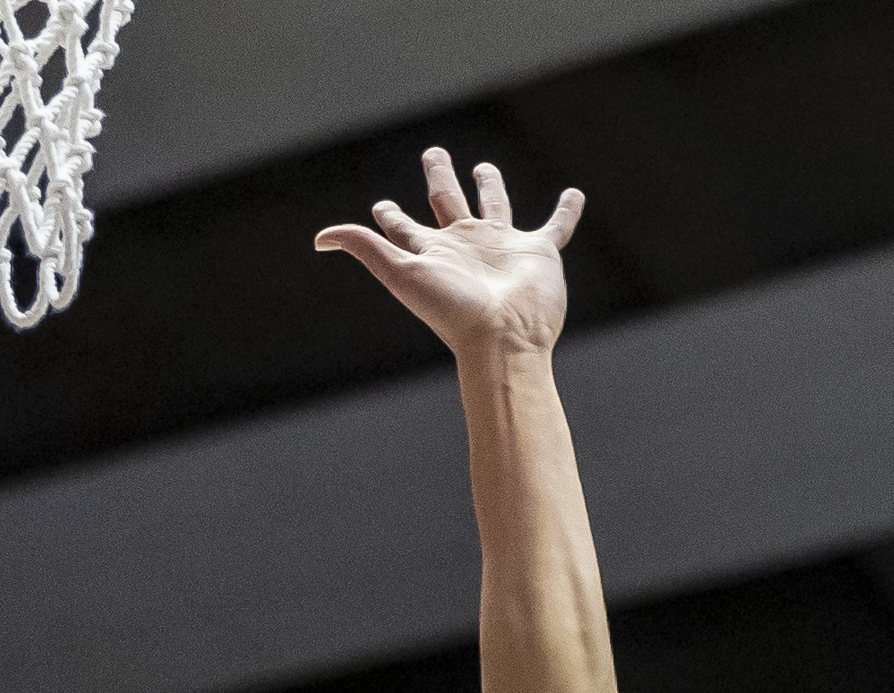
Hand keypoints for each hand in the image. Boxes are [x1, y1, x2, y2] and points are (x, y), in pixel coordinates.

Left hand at [315, 149, 583, 359]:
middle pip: (448, 202)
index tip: (381, 207)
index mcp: (433, 252)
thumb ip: (365, 247)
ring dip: (490, 187)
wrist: (504, 338)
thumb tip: (320, 239)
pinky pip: (556, 227)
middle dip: (439, 176)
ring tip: (485, 168)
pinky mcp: (539, 253)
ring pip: (495, 207)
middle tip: (433, 154)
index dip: (390, 216)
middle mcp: (465, 246)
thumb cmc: (453, 311)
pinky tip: (573, 194)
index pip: (404, 228)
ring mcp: (503, 248)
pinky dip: (566, 212)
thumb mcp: (401, 273)